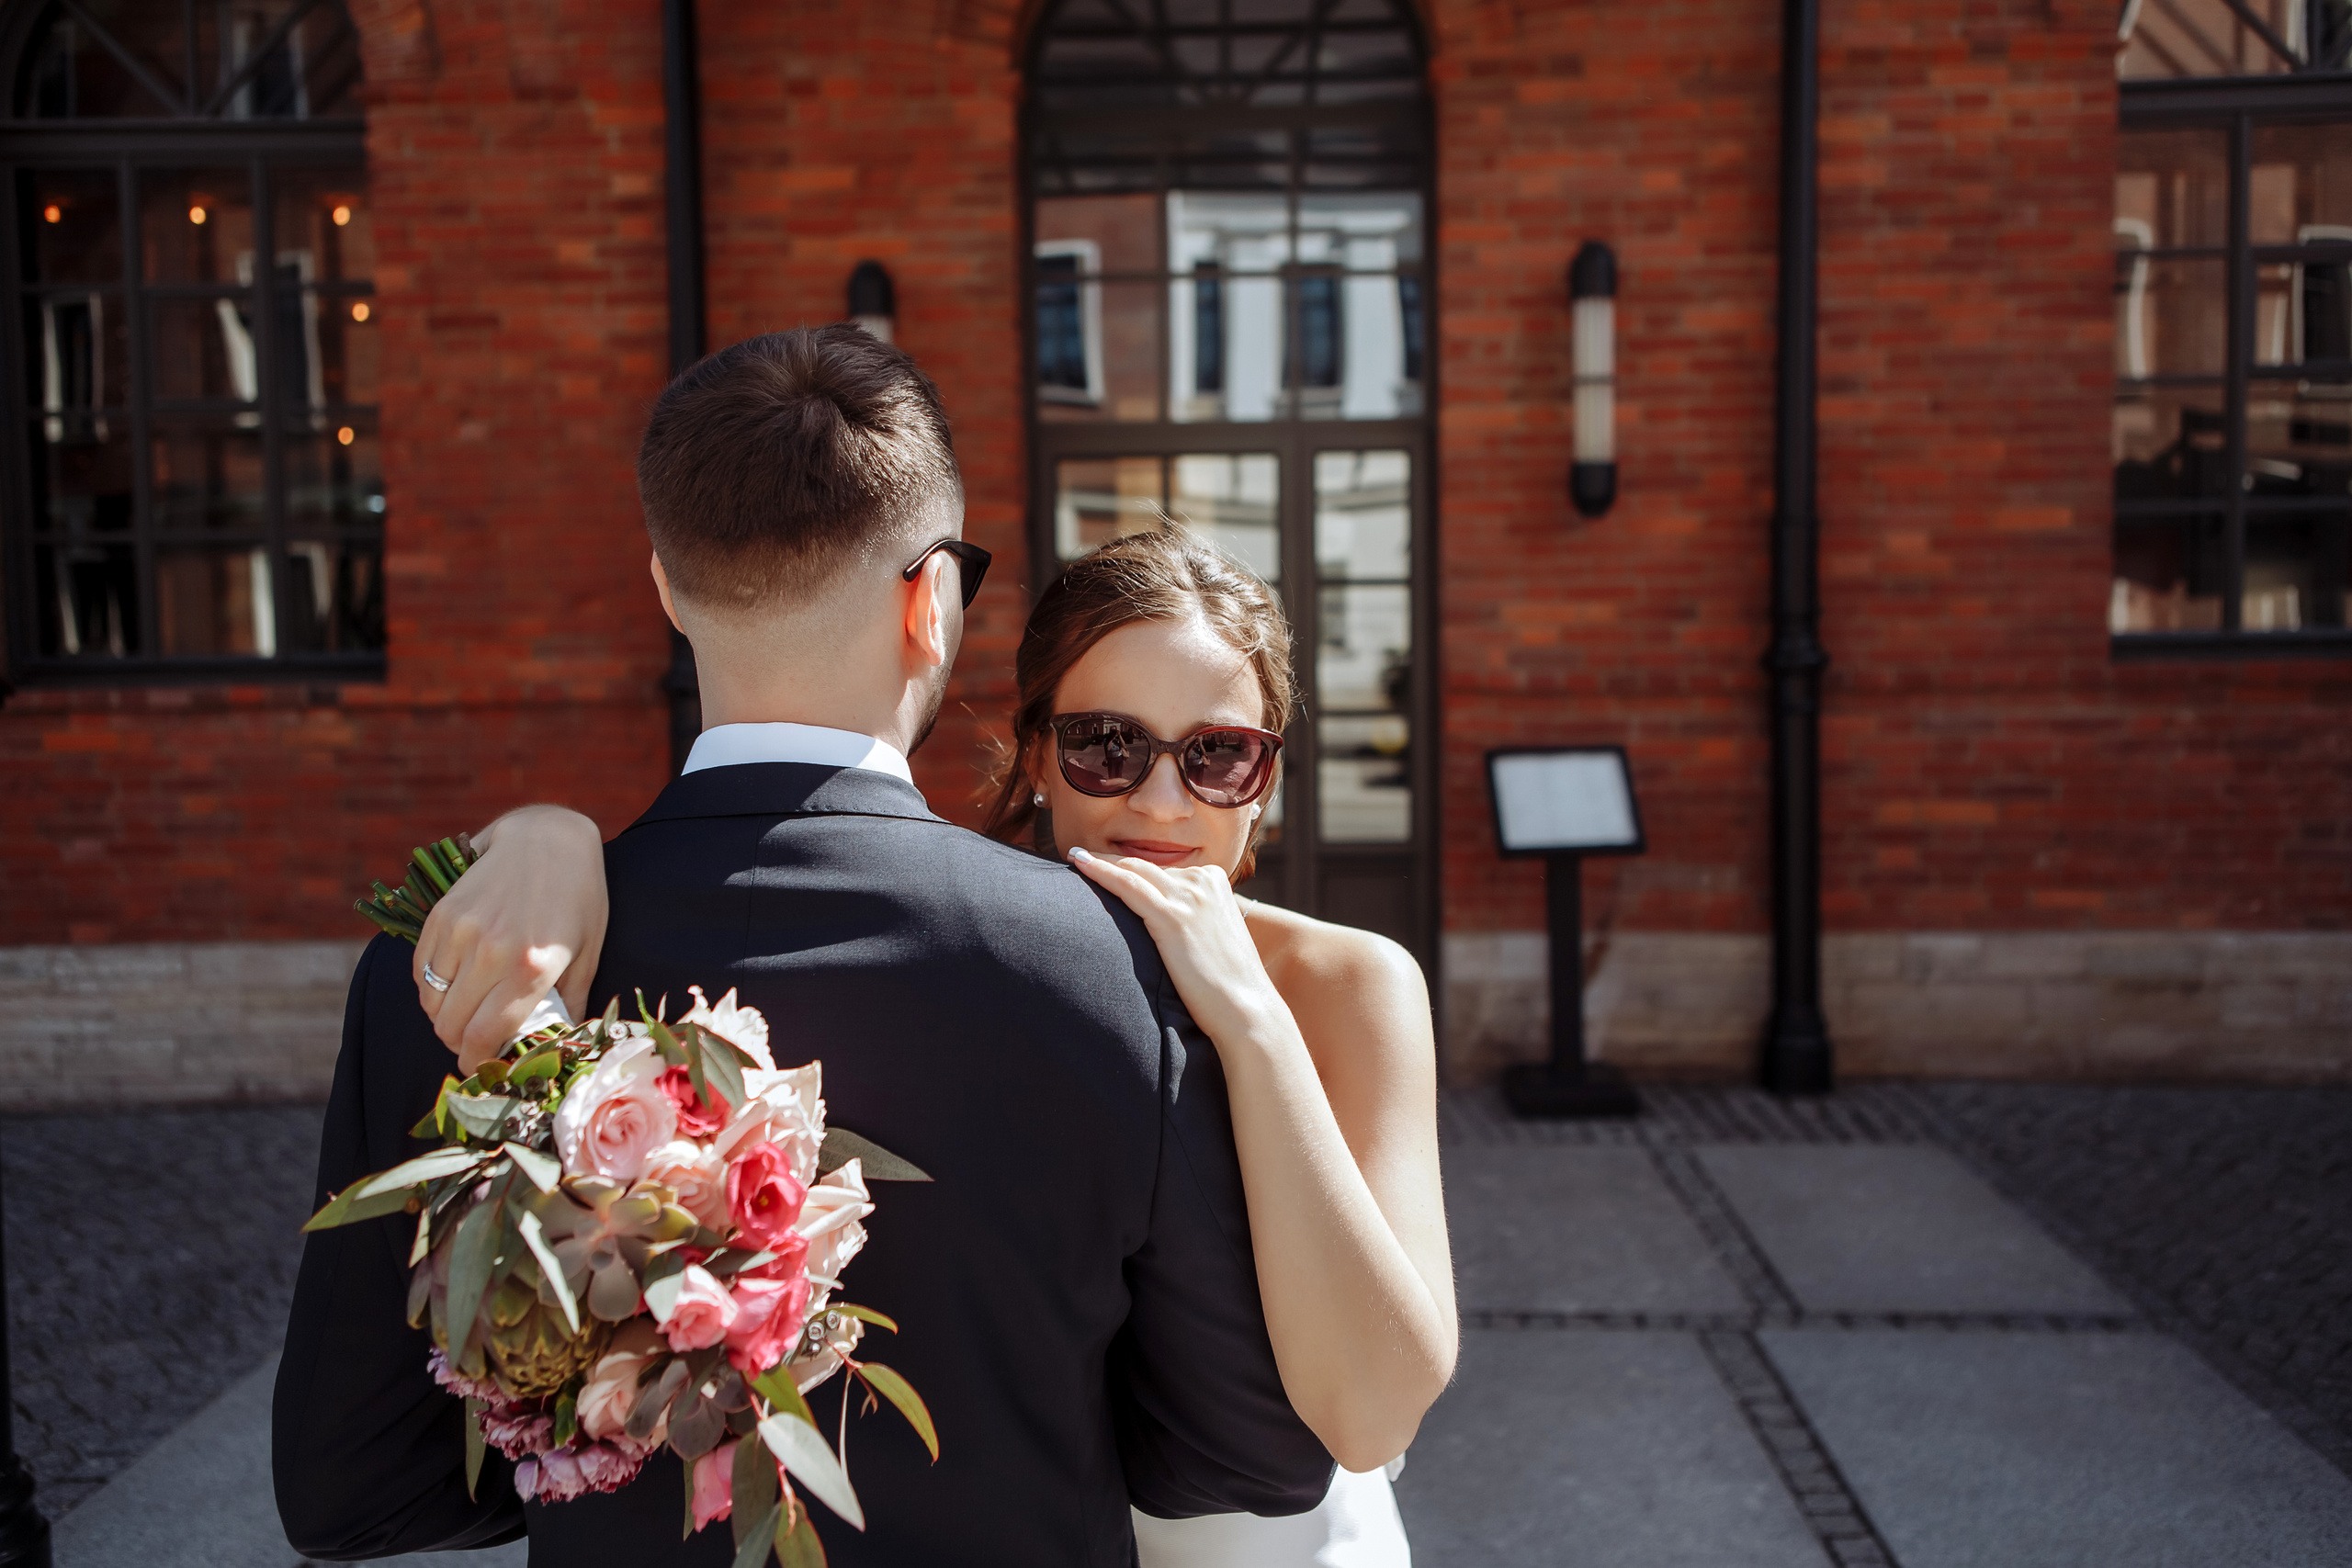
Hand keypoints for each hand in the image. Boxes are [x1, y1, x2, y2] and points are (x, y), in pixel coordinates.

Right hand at [415, 805, 606, 1073]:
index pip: (485, 1036)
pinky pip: (420, 969)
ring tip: (464, 1012)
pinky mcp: (440, 914)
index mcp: (531, 968)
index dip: (477, 1062)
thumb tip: (556, 1045)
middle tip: (474, 1041)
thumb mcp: (586, 954)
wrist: (548, 838)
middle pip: (450, 1026)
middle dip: (459, 1043)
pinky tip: (453, 983)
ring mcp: (461, 931)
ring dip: (443, 1016)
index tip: (481, 1066)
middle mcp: (490, 952)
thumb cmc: (578, 898)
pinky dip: (431, 986)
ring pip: (430, 1001)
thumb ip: (568, 1004)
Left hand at [1066, 848, 1290, 1049]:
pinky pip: (1127, 885)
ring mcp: (1188, 896)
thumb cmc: (1228, 983)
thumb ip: (1195, 916)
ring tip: (1074, 857)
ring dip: (1099, 861)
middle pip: (1145, 865)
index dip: (1131, 868)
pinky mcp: (1171, 917)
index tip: (1106, 865)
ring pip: (1133, 869)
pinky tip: (1078, 863)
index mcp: (1215, 880)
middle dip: (1112, 861)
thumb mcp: (1214, 935)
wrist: (1245, 1008)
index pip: (1163, 869)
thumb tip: (1165, 919)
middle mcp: (1203, 881)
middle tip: (1080, 858)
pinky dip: (1099, 871)